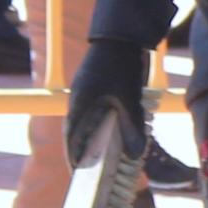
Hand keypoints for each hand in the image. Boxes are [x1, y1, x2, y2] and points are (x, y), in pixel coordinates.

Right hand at [66, 37, 152, 166]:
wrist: (121, 35)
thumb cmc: (121, 65)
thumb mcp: (129, 98)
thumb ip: (132, 127)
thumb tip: (136, 156)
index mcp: (80, 103)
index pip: (71, 136)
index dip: (73, 155)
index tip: (76, 172)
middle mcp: (78, 99)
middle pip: (76, 131)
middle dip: (81, 150)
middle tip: (88, 168)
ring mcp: (85, 91)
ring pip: (85, 121)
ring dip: (90, 137)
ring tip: (99, 154)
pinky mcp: (94, 86)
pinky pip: (92, 111)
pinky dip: (98, 124)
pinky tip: (110, 131)